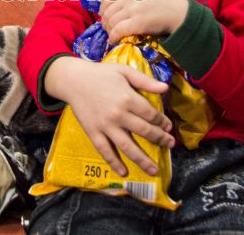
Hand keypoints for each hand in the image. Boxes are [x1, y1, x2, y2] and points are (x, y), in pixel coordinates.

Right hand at [45, 56, 173, 175]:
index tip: (168, 126)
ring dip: (143, 160)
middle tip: (170, 145)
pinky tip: (123, 172)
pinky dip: (114, 162)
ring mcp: (105, 126)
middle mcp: (118, 114)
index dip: (162, 122)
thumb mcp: (124, 71)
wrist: (74, 80)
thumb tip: (166, 88)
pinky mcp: (93, 132)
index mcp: (128, 98)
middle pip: (144, 131)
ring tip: (154, 170)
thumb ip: (145, 81)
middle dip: (160, 139)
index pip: (151, 114)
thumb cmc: (100, 74)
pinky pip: (105, 150)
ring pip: (127, 147)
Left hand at [99, 0, 187, 43]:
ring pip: (111, 22)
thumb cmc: (162, 5)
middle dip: (105, 23)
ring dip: (109, 31)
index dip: (103, 11)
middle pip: (107, 13)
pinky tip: (114, 41)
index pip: (107, 0)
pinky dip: (113, 37)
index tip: (104, 18)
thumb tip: (111, 10)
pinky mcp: (137, 22)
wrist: (178, 13)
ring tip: (112, 36)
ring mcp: (133, 10)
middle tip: (109, 30)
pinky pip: (118, 31)